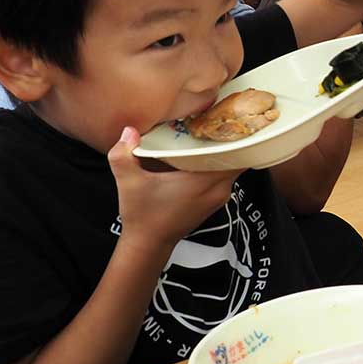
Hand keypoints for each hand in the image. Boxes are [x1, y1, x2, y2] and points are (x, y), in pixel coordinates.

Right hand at [107, 127, 242, 254]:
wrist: (149, 244)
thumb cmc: (142, 215)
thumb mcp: (128, 182)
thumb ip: (123, 154)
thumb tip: (129, 130)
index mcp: (204, 182)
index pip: (238, 156)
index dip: (239, 137)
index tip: (232, 119)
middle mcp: (218, 190)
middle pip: (238, 159)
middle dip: (232, 141)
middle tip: (221, 120)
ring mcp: (219, 198)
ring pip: (232, 168)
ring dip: (225, 153)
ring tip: (212, 134)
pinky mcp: (214, 202)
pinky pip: (225, 177)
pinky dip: (219, 165)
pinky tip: (204, 154)